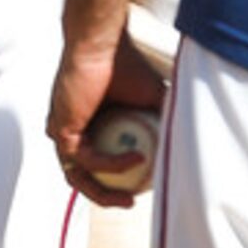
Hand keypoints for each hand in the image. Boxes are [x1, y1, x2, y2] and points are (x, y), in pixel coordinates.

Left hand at [47, 27, 166, 207]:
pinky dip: (113, 164)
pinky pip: (89, 159)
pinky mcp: (61, 131)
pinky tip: (138, 159)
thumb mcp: (153, 98)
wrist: (104, 44)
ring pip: (79, 176)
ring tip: (130, 197)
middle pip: (83, 178)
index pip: (95, 166)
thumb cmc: (126, 65)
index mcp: (88, 127)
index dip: (116, 183)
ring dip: (105, 191)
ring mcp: (62, 133)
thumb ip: (165, 119)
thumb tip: (186, 141)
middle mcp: (70, 132)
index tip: (141, 189)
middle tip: (132, 202)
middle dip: (106, 197)